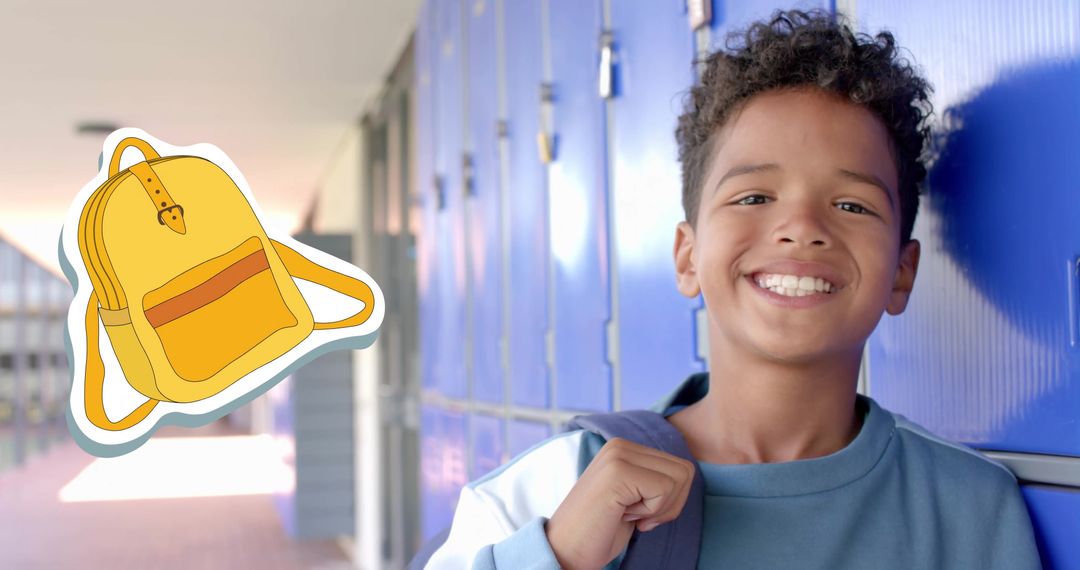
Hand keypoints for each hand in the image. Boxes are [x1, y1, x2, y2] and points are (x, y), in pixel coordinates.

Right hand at [543, 437, 695, 569]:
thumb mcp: (634, 497)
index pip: (681, 467)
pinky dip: (651, 512)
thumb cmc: (600, 530)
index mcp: (623, 448)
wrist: (566, 550)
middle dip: (669, 504)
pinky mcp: (618, 471)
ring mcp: (618, 455)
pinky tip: (622, 515)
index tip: (638, 512)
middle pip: (685, 471)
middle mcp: (620, 445)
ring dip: (659, 508)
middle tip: (636, 516)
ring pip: (679, 478)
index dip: (670, 500)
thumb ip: (654, 479)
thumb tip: (688, 472)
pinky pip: (665, 489)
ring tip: (627, 514)